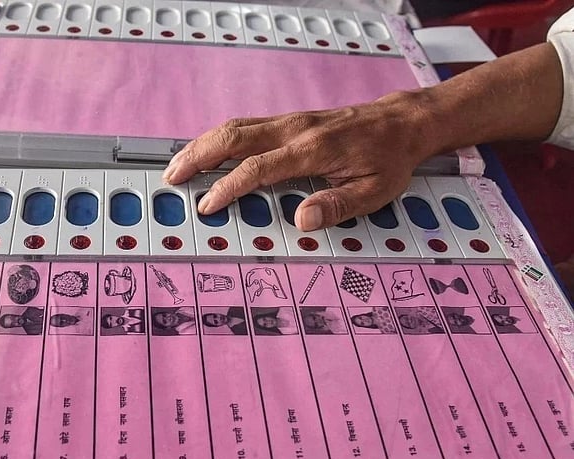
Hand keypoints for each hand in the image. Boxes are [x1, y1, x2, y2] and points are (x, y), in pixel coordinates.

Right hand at [162, 91, 439, 231]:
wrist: (402, 122)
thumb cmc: (388, 159)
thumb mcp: (375, 191)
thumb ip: (337, 206)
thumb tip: (301, 221)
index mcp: (313, 150)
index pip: (259, 167)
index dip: (229, 187)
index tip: (208, 205)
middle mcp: (294, 130)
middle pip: (233, 137)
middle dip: (198, 157)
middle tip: (172, 179)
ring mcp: (289, 122)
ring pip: (234, 127)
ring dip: (201, 146)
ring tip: (177, 167)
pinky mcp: (287, 121)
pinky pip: (244, 127)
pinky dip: (217, 140)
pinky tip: (205, 154)